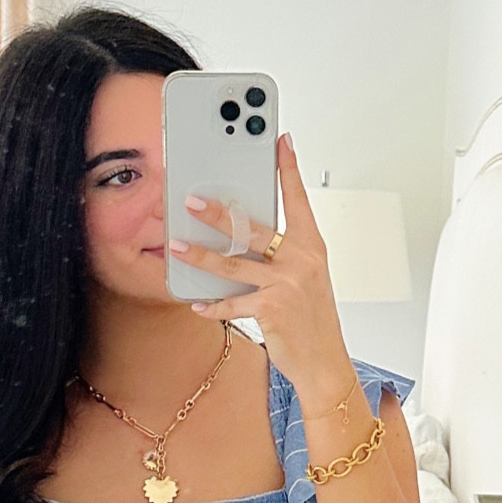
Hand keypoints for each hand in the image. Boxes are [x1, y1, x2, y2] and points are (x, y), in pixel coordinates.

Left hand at [169, 133, 356, 408]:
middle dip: (219, 214)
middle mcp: (301, 260)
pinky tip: (195, 303)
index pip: (298, 199)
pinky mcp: (271, 309)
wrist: (325, 361)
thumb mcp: (306, 278)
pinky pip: (232, 303)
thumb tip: (241, 236)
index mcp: (311, 247)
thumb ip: (280, 254)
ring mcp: (287, 284)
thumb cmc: (312, 318)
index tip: (280, 141)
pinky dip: (212, 305)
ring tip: (176, 245)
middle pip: (254, 228)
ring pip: (234, 263)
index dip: (289, 169)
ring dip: (200, 255)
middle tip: (192, 199)